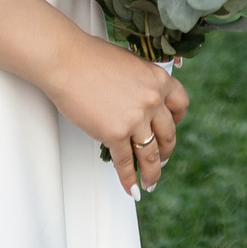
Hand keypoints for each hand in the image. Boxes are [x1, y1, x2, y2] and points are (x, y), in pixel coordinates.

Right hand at [45, 36, 189, 198]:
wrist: (66, 61)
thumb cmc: (90, 59)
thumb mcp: (130, 64)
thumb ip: (142, 83)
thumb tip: (141, 102)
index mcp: (159, 79)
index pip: (180, 105)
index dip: (176, 122)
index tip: (170, 130)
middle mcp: (153, 100)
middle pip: (167, 135)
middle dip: (165, 152)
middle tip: (161, 160)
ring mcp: (136, 118)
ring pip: (150, 155)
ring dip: (152, 173)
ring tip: (150, 182)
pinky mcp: (115, 133)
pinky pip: (126, 163)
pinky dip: (129, 179)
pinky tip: (132, 187)